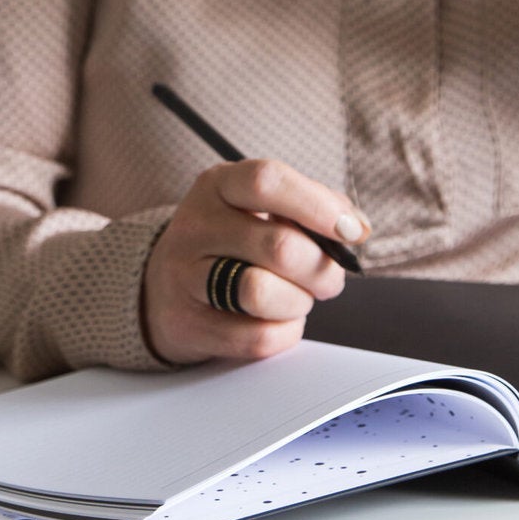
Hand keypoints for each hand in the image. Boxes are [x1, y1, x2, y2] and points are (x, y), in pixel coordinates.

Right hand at [141, 159, 367, 366]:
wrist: (162, 288)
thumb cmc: (229, 243)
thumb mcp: (257, 208)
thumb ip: (309, 206)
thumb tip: (356, 227)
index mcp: (217, 185)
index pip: (267, 181)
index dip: (318, 206)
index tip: (352, 231)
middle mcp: (196, 225)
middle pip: (279, 246)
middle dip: (321, 270)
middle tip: (328, 279)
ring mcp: (185, 276)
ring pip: (262, 293)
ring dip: (298, 302)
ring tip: (296, 297)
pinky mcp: (189, 324)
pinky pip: (257, 338)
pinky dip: (283, 333)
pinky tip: (277, 320)